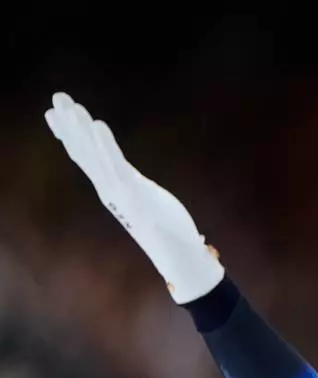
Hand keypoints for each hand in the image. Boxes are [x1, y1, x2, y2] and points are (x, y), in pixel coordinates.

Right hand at [44, 91, 223, 302]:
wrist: (176, 253)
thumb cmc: (167, 229)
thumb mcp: (148, 201)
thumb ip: (137, 191)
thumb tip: (137, 187)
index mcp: (111, 187)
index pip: (84, 156)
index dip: (69, 134)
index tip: (54, 113)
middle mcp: (109, 187)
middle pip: (83, 150)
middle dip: (69, 124)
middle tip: (57, 97)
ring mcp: (119, 189)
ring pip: (94, 153)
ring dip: (81, 128)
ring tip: (70, 104)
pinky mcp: (133, 190)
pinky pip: (115, 162)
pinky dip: (106, 143)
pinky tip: (98, 123)